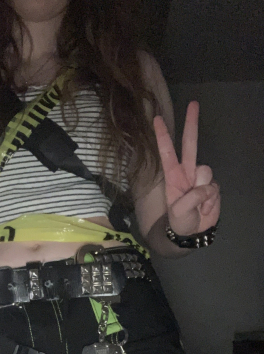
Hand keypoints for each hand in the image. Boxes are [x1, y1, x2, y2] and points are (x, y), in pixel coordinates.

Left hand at [154, 101, 219, 235]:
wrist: (192, 233)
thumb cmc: (180, 221)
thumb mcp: (179, 212)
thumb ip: (192, 198)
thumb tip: (205, 187)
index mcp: (172, 176)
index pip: (167, 152)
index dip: (162, 136)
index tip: (156, 119)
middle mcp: (186, 172)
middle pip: (190, 144)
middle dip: (191, 123)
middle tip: (193, 103)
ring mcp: (200, 178)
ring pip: (206, 171)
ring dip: (203, 191)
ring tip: (196, 206)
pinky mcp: (212, 186)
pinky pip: (214, 188)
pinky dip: (210, 201)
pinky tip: (204, 208)